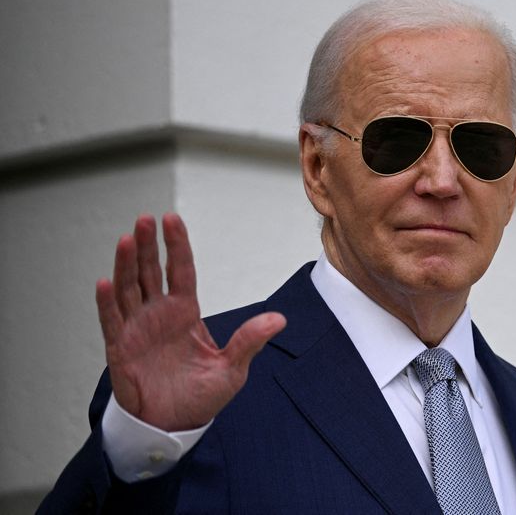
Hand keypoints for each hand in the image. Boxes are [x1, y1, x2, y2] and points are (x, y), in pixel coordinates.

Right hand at [96, 213, 285, 430]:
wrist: (174, 426)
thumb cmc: (200, 396)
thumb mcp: (232, 368)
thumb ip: (249, 340)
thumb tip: (279, 319)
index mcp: (185, 312)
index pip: (179, 270)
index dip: (176, 246)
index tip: (172, 220)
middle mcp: (159, 314)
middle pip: (150, 271)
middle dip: (148, 245)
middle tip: (146, 219)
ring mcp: (137, 328)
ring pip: (129, 289)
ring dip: (126, 264)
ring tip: (127, 239)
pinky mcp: (120, 348)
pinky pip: (111, 321)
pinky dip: (107, 302)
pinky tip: (106, 282)